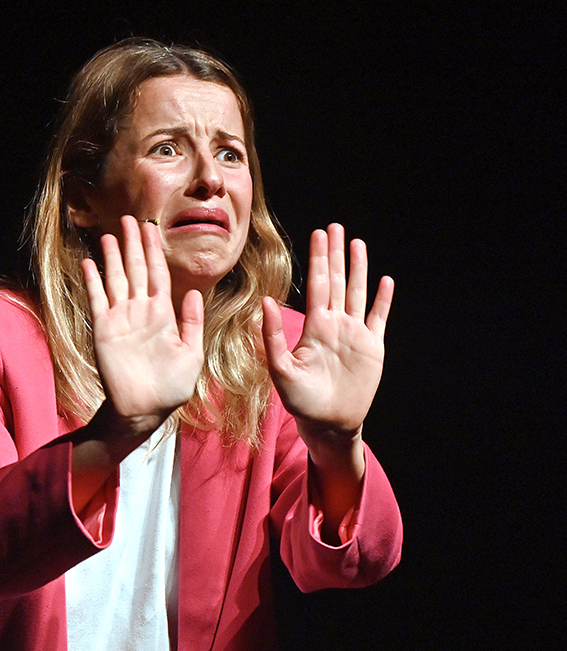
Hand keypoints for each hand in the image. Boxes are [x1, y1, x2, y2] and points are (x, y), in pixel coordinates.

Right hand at [82, 216, 204, 439]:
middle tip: (130, 218)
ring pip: (116, 279)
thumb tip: (193, 293)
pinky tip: (89, 262)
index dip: (154, 250)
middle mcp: (140, 312)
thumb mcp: (191, 355)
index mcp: (163, 315)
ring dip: (113, 256)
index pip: (158, 274)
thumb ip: (191, 324)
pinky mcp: (103, 330)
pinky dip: (93, 281)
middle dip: (134, 244)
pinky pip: (97, 300)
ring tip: (110, 234)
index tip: (152, 227)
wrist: (144, 411)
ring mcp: (120, 319)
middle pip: (136, 269)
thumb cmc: (171, 388)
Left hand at [262, 224, 392, 453]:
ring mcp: (355, 334)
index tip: (318, 234)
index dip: (318, 258)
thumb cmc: (300, 401)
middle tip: (335, 227)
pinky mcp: (372, 347)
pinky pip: (378, 318)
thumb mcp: (281, 369)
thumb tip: (265, 301)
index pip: (317, 284)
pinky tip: (385, 281)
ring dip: (358, 269)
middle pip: (336, 281)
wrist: (328, 423)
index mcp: (314, 326)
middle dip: (336, 254)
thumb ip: (274, 335)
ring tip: (358, 244)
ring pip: (357, 292)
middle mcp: (334, 324)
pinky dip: (383, 300)